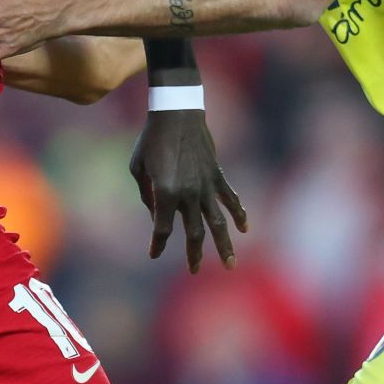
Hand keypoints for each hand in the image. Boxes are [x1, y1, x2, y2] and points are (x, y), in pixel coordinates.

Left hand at [129, 110, 247, 271]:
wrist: (177, 113)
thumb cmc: (151, 140)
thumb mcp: (138, 168)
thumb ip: (147, 194)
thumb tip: (156, 211)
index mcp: (165, 193)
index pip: (162, 229)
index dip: (157, 243)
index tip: (154, 253)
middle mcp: (188, 193)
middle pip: (193, 233)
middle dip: (194, 254)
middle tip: (194, 270)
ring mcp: (206, 186)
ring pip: (218, 223)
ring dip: (225, 245)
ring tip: (230, 263)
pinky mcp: (217, 175)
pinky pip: (231, 198)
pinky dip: (239, 213)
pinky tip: (245, 228)